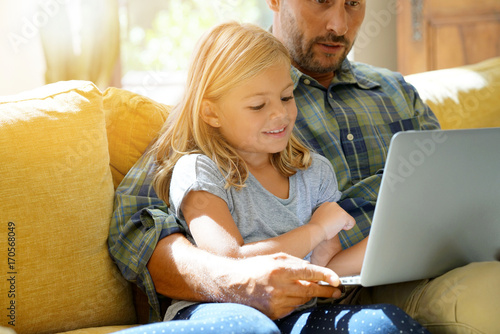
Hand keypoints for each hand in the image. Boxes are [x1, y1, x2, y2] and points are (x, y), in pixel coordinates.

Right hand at [217, 253, 342, 318]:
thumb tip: (313, 269)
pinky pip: (292, 308)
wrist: (232, 284)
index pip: (310, 272)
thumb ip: (295, 262)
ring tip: (307, 289)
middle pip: (310, 290)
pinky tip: (289, 295)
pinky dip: (295, 302)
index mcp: (280, 270)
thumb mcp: (274, 258)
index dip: (326, 276)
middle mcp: (279, 287)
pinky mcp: (273, 312)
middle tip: (335, 291)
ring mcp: (276, 302)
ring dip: (308, 295)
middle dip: (325, 291)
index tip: (337, 280)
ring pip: (302, 300)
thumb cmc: (254, 268)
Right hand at [309, 202, 354, 240]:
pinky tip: (339, 229)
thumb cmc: (316, 226)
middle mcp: (333, 204)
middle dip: (338, 221)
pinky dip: (348, 227)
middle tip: (329, 225)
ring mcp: (340, 209)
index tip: (327, 223)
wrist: (316, 229)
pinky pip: (352, 222)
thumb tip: (331, 219)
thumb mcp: (319, 216)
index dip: (333, 219)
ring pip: (346, 219)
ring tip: (332, 227)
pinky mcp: (344, 216)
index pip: (336, 212)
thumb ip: (326, 215)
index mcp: (327, 204)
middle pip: (341, 214)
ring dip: (341, 224)